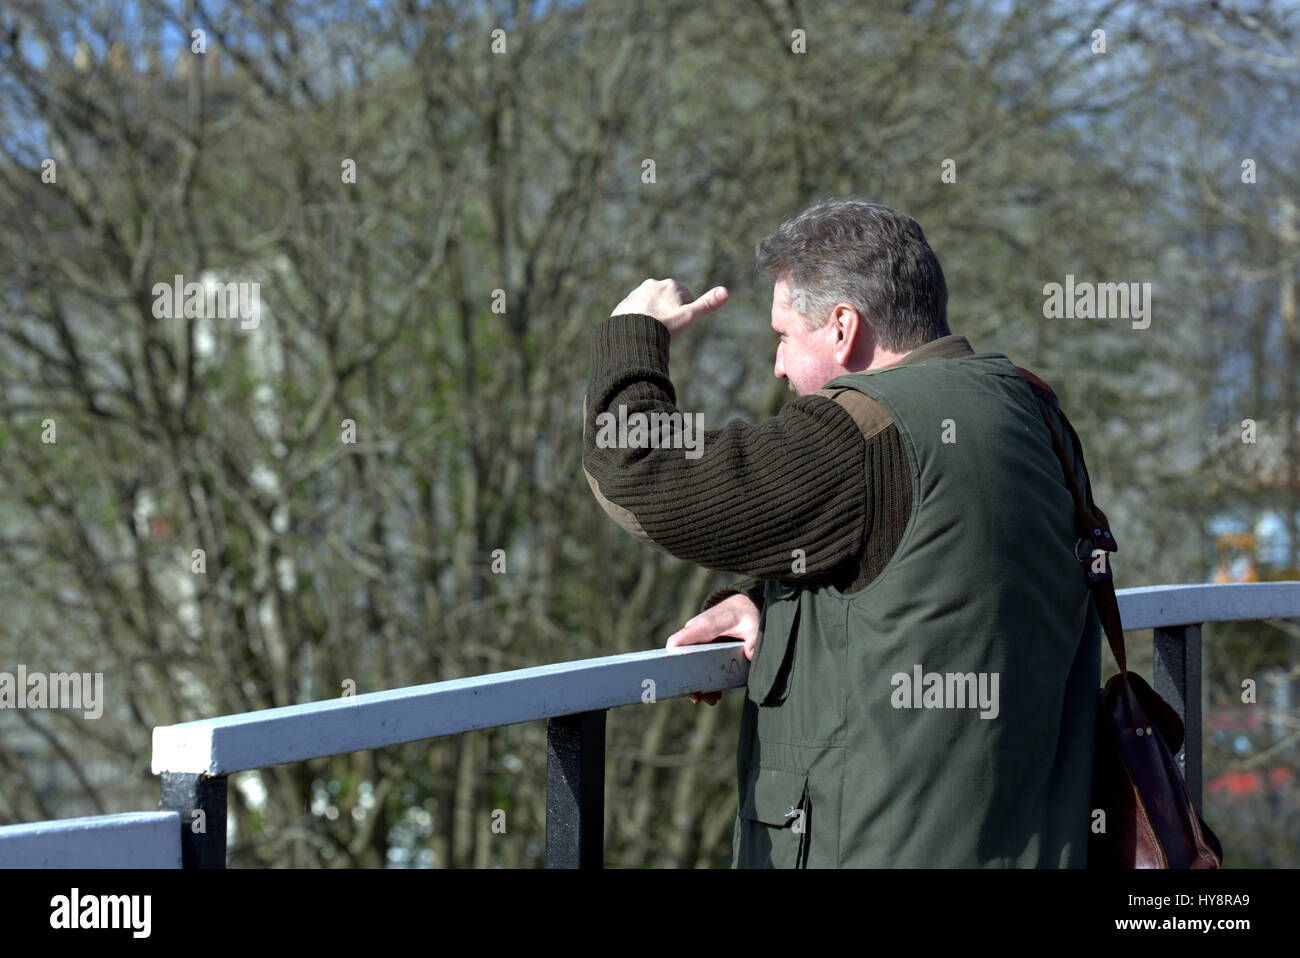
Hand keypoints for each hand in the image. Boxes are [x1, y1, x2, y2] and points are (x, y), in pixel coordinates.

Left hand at [610, 278, 727, 337]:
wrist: (633, 334)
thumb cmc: (664, 325)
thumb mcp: (689, 316)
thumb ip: (707, 305)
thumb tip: (726, 291)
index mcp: (671, 285)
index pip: (685, 300)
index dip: (685, 315)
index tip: (678, 325)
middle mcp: (653, 284)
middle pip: (668, 302)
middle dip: (669, 314)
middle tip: (666, 329)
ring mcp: (637, 293)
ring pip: (652, 307)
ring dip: (654, 317)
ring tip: (653, 331)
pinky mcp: (625, 304)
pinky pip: (636, 312)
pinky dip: (639, 320)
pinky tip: (640, 331)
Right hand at [665, 592, 760, 704]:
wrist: (743, 604)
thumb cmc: (745, 613)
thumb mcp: (753, 624)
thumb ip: (753, 639)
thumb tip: (750, 655)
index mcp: (703, 626)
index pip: (677, 642)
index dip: (672, 658)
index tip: (678, 676)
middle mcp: (696, 634)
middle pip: (682, 660)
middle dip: (689, 680)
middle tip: (700, 698)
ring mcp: (698, 641)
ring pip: (690, 665)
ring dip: (698, 683)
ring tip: (712, 700)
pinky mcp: (704, 647)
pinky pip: (699, 664)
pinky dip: (705, 679)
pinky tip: (715, 694)